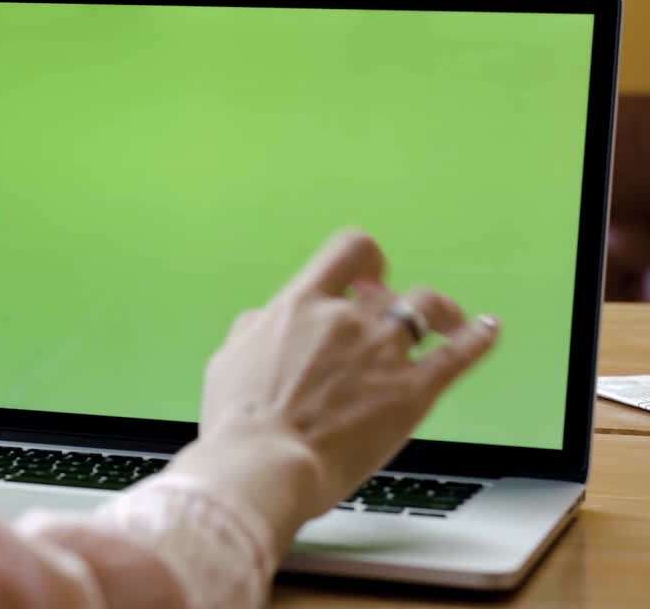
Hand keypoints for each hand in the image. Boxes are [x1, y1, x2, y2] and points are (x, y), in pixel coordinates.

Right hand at [172, 231, 498, 538]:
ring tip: (449, 318)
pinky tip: (487, 331)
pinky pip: (459, 353)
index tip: (367, 274)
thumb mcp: (229, 360)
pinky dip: (478, 338)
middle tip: (391, 314)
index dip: (365, 261)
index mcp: (300, 306)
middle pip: (388, 288)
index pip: (348, 253)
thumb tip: (262, 320)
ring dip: (441, 311)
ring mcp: (383, 352)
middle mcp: (346, 318)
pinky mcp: (413, 391)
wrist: (264, 463)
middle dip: (391, 299)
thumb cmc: (240, 423)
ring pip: (429, 308)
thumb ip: (254, 332)